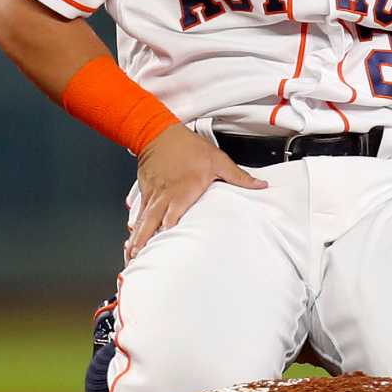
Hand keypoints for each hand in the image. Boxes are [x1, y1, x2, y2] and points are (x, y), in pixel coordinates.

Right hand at [124, 125, 266, 260]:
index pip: (173, 218)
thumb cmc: (188, 146)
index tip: (163, 249)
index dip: (167, 234)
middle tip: (138, 259)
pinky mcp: (146, 192)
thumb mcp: (218, 159)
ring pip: (143, 221)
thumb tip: (260, 185)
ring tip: (131, 256)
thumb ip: (238, 176)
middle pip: (152, 223)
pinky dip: (135, 227)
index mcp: (183, 192)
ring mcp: (153, 195)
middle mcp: (165, 196)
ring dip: (136, 239)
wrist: (160, 132)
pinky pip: (139, 213)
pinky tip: (131, 238)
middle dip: (144, 242)